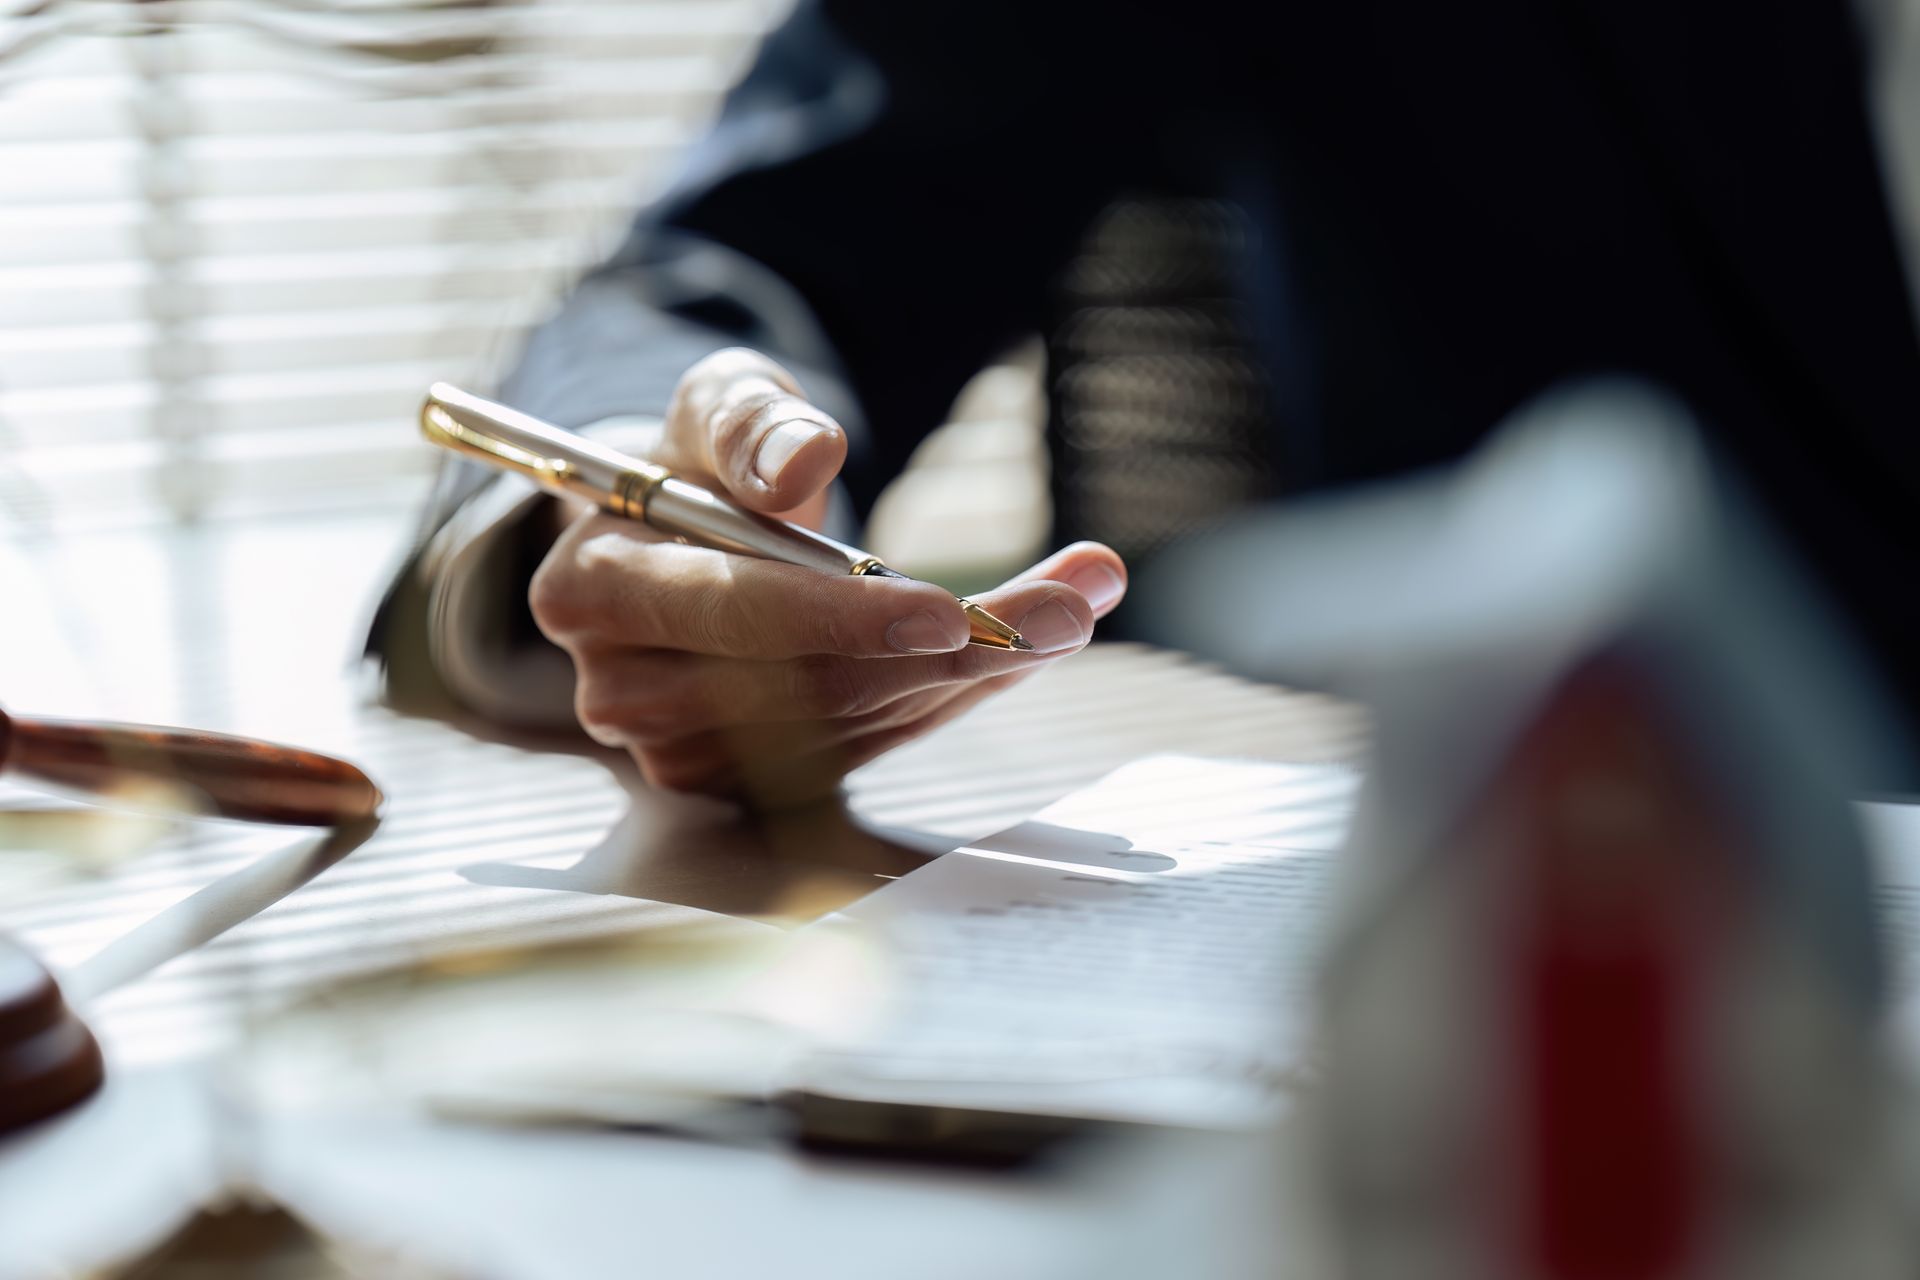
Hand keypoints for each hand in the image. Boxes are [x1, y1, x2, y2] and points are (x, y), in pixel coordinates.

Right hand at [529, 348, 1126, 805]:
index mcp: (591, 592)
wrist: (676, 540)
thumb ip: (750, 419)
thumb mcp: (717, 403)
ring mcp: (682, 753)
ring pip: (856, 721)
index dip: (844, 615)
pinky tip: (1016, 646)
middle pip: (812, 684)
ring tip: (1072, 605)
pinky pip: (870, 745)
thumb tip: (805, 454)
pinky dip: (950, 693)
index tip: (951, 608)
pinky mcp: (744, 787)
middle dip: (957, 645)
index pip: (732, 613)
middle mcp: (623, 692)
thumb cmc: (702, 463)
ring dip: (975, 670)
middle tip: (1076, 600)